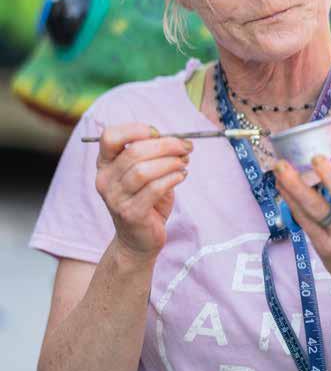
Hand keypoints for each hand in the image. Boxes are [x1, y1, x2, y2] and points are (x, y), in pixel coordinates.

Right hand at [95, 123, 191, 260]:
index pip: (110, 137)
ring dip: (170, 162)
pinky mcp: (131, 214)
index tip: (158, 133)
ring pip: (143, 170)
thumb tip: (179, 141)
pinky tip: (181, 176)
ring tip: (183, 163)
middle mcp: (105, 179)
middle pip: (134, 152)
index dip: (135, 129)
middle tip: (185, 146)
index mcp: (105, 163)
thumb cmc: (145, 200)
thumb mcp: (145, 173)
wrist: (138, 241)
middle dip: (165, 145)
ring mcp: (116, 198)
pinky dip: (172, 178)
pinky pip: (154, 189)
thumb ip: (154, 155)